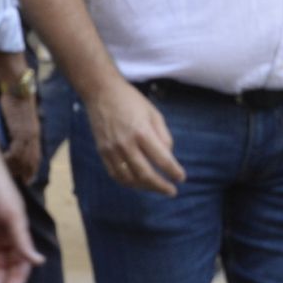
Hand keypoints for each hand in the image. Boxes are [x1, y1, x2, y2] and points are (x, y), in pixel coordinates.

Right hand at [0, 91, 41, 183]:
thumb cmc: (16, 99)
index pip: (36, 155)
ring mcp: (28, 134)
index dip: (33, 167)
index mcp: (35, 132)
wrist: (18, 87)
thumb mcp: (20, 117)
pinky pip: (15, 152)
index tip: (29, 177)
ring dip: (16, 167)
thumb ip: (19, 128)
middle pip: (32, 160)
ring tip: (8, 172)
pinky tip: (3, 161)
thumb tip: (12, 138)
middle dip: (27, 172)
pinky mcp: (20, 132)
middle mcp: (34, 135)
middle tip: (22, 181)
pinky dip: (9, 159)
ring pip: (24, 158)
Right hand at [85, 79, 184, 194]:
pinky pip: (115, 174)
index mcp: (142, 132)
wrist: (101, 92)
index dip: (174, 172)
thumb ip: (164, 137)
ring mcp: (112, 149)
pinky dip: (128, 182)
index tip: (181, 178)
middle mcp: (126, 144)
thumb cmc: (131, 100)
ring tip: (156, 188)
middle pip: (146, 174)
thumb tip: (168, 157)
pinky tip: (138, 183)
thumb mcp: (154, 114)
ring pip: (129, 179)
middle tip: (172, 191)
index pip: (162, 160)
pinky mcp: (102, 151)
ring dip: (145, 187)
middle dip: (161, 186)